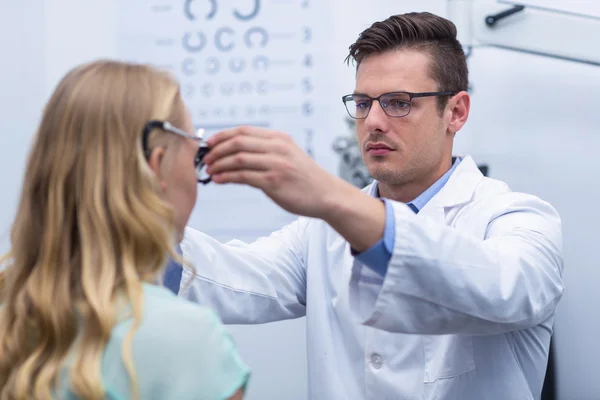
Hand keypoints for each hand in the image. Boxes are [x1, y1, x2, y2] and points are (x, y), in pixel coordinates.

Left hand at [204, 126, 339, 218]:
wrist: (326, 194)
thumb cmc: (304, 178)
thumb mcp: (287, 156)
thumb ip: (265, 152)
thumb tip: (235, 154)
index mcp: (279, 138)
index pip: (243, 131)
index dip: (222, 135)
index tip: (209, 143)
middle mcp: (277, 147)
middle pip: (238, 142)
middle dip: (217, 150)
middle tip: (205, 159)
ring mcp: (276, 164)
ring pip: (238, 158)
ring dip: (219, 164)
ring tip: (209, 170)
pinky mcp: (274, 181)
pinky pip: (243, 176)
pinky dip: (227, 177)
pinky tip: (219, 180)